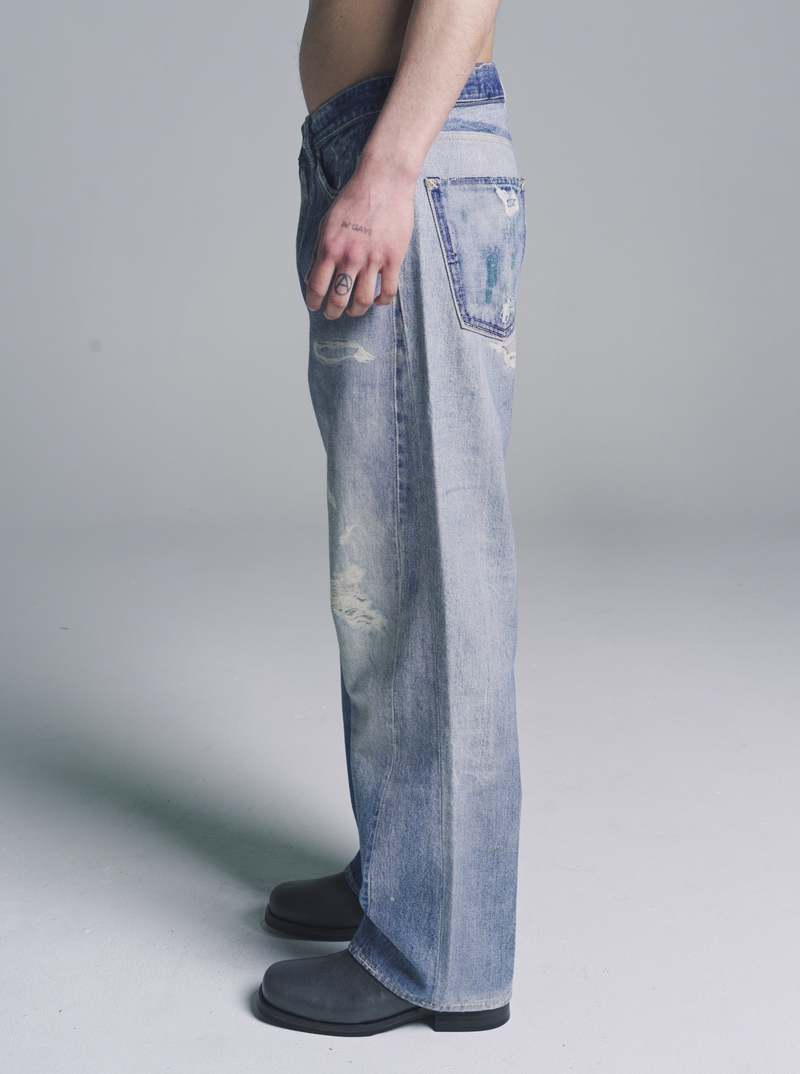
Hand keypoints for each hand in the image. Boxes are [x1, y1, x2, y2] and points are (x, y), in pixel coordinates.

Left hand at [305, 160, 414, 318]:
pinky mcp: (393, 258)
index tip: (314, 306)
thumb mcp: (327, 222)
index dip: (314, 301)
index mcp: (330, 247)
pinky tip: (377, 300)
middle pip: (338, 299)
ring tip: (354, 310)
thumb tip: (314, 274)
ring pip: (362, 300)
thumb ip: (321, 249)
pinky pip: (387, 291)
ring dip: (356, 310)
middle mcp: (350, 256)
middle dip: (333, 312)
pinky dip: (381, 301)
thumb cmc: (355, 198)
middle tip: (332, 314)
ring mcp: (373, 259)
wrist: (383, 180)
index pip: (317, 286)